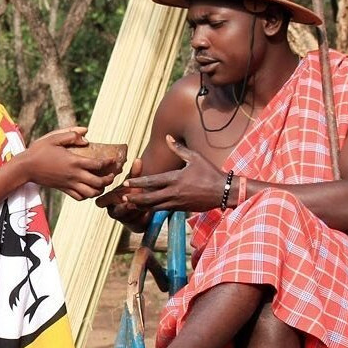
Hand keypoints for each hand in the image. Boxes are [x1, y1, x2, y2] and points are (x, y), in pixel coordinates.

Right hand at [20, 126, 119, 199]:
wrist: (26, 167)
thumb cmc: (39, 150)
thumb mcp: (54, 137)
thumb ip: (71, 134)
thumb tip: (86, 134)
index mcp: (74, 161)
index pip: (98, 164)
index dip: (109, 163)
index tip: (113, 160)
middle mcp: (74, 175)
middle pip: (98, 182)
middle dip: (108, 179)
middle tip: (112, 174)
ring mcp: (69, 184)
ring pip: (91, 193)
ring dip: (100, 189)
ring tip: (102, 184)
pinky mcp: (64, 190)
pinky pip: (79, 197)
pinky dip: (87, 196)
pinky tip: (89, 190)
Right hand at [96, 159, 150, 229]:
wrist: (142, 208)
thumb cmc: (132, 192)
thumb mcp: (132, 183)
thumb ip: (135, 173)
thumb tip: (138, 159)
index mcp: (109, 200)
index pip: (100, 203)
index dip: (106, 201)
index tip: (119, 196)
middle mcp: (113, 211)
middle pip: (116, 211)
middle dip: (125, 206)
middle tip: (132, 201)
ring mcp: (123, 219)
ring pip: (128, 216)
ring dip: (136, 209)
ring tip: (144, 203)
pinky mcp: (133, 225)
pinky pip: (137, 221)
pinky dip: (143, 214)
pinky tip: (149, 208)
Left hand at [110, 135, 224, 211]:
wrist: (224, 192)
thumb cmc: (210, 172)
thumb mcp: (194, 157)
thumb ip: (178, 148)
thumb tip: (167, 137)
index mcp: (175, 178)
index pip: (152, 181)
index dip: (137, 183)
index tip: (126, 183)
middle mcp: (174, 192)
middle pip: (149, 198)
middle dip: (135, 198)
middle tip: (123, 197)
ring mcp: (177, 202)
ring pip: (154, 206)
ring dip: (141, 206)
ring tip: (129, 205)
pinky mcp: (181, 209)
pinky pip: (163, 210)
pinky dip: (152, 209)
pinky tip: (145, 208)